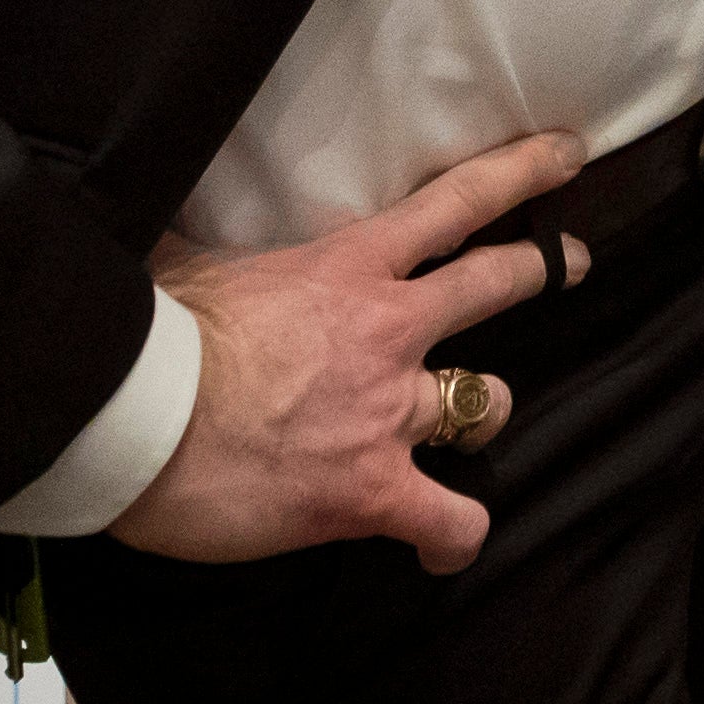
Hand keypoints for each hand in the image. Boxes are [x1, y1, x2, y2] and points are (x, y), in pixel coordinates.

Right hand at [108, 128, 589, 569]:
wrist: (133, 418)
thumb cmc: (151, 336)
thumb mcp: (186, 261)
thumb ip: (205, 240)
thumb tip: (166, 211)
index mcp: (349, 265)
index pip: (457, 202)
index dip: (521, 173)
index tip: (567, 157)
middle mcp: (389, 330)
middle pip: (497, 282)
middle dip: (543, 269)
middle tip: (569, 263)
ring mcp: (388, 414)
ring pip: (484, 402)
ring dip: (483, 407)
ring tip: (473, 417)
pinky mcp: (372, 492)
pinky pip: (448, 520)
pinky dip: (454, 537)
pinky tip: (445, 546)